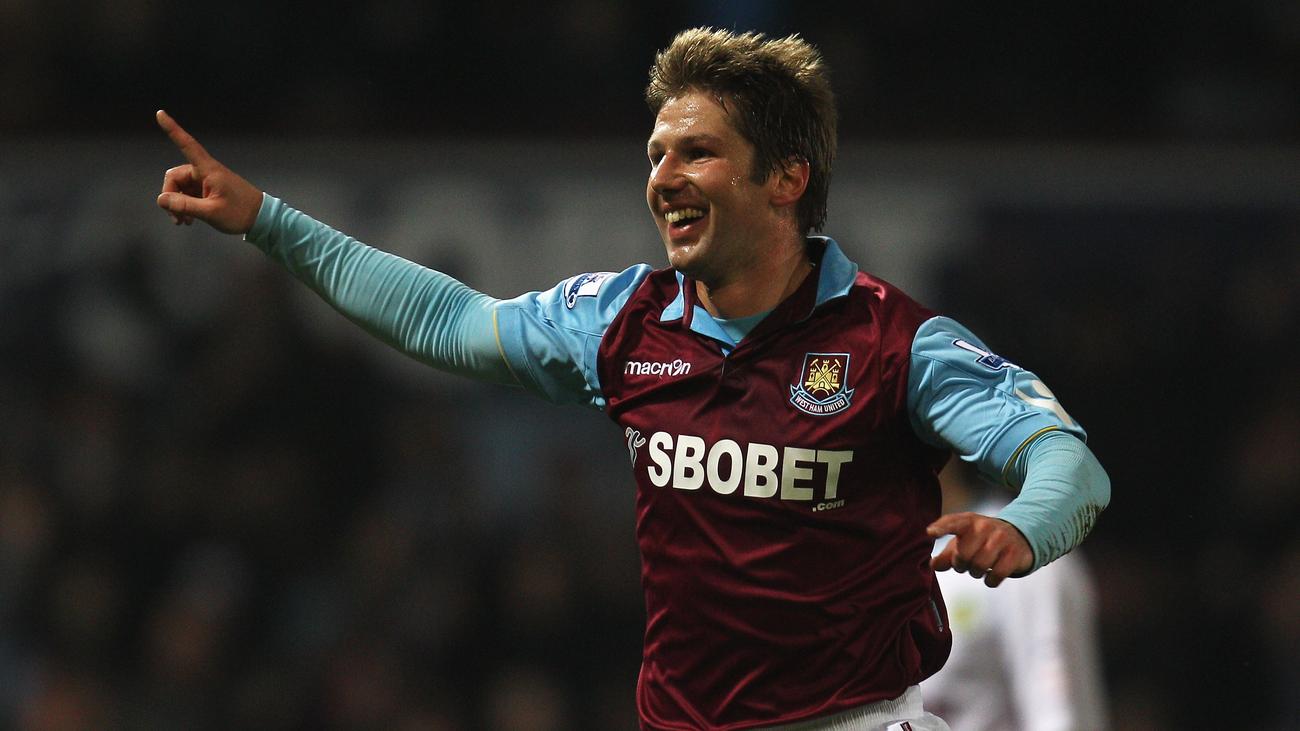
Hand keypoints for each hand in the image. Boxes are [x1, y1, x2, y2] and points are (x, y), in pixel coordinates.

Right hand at [155, 110, 262, 234]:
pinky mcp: (207, 190)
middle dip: (170, 196)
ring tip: (183, 222)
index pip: (187, 145)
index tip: (160, 113)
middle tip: (176, 218)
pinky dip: (184, 206)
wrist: (261, 219)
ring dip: (177, 204)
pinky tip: (188, 220)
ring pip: (179, 188)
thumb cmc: (240, 213)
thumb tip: (161, 199)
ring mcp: (206, 181)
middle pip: (174, 177)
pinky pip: (187, 194)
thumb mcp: (211, 212)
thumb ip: (184, 206)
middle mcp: (205, 172)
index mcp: (208, 170)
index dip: (172, 129)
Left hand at [927, 512, 1032, 587]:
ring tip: (979, 566)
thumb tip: (933, 566)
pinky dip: (990, 581)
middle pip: (963, 554)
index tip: (930, 532)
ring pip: (979, 566)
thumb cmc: (983, 539)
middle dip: (961, 564)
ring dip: (976, 573)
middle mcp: (984, 526)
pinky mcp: (1014, 553)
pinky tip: (991, 575)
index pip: (952, 522)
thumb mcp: (963, 541)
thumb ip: (946, 555)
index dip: (941, 528)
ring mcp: (1001, 539)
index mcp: (968, 521)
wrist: (1019, 536)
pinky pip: (996, 575)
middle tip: (966, 562)